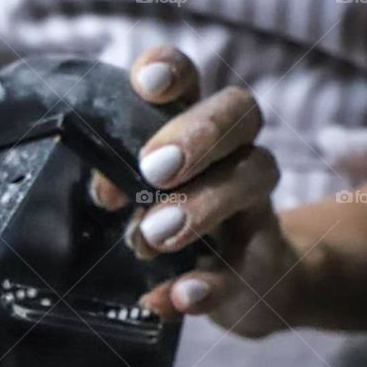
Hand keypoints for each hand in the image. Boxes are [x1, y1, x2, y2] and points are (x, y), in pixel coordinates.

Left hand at [92, 47, 301, 338]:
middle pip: (239, 111)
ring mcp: (255, 203)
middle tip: (153, 171)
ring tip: (152, 237)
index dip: (171, 69)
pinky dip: (209, 285)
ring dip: (201, 205)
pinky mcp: (262, 261)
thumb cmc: (178, 220)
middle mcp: (234, 151)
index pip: (190, 78)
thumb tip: (104, 189)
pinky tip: (176, 296)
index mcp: (192, 125)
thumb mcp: (142, 198)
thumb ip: (120, 185)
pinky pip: (243, 268)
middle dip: (197, 135)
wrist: (250, 283)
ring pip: (254, 175)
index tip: (146, 84)